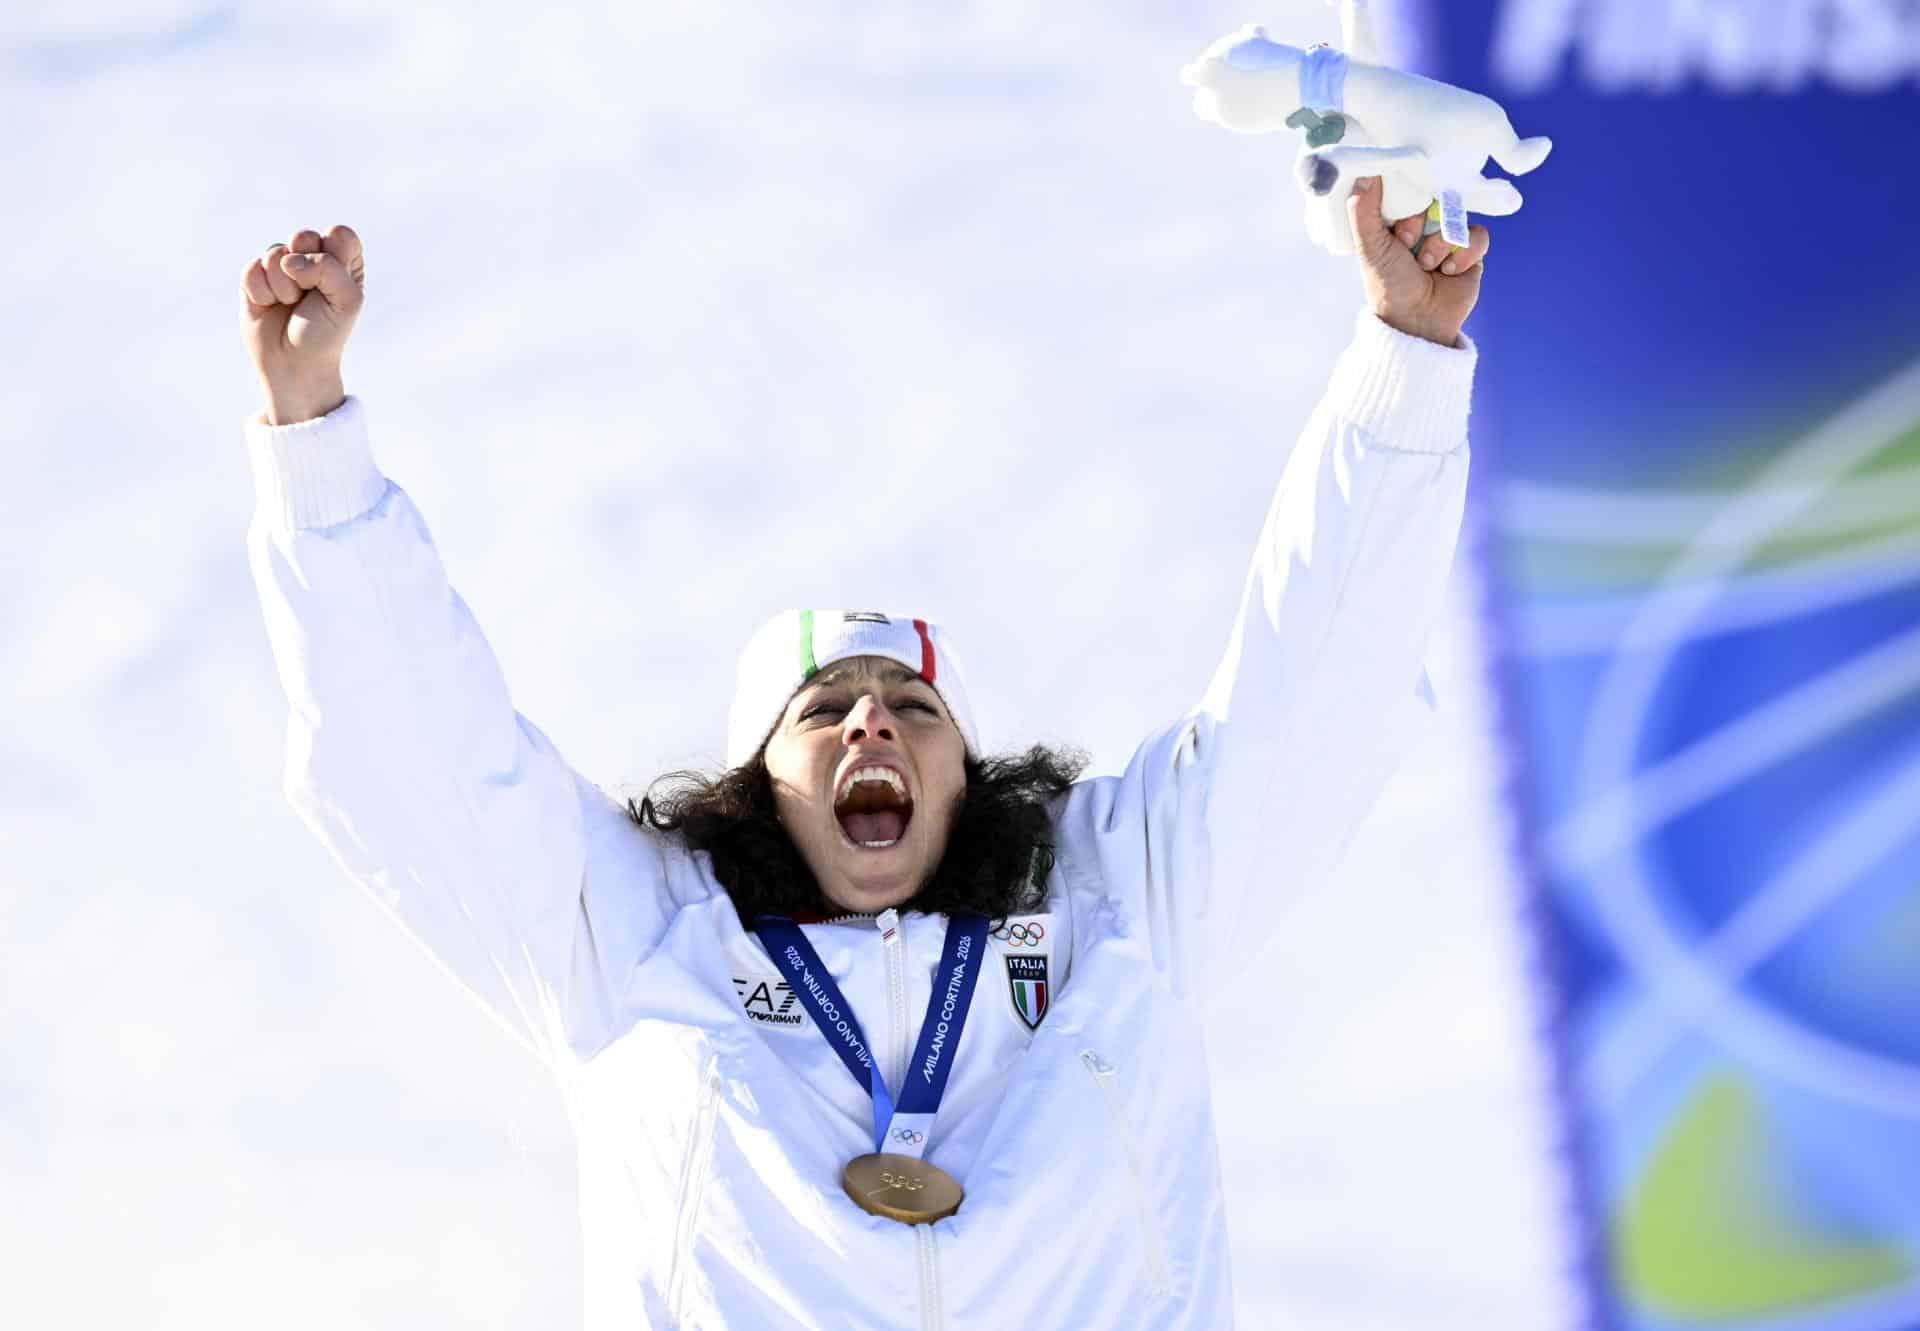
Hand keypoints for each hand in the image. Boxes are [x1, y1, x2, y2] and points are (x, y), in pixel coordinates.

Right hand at [240, 225, 364, 423]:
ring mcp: (281, 266)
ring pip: (275, 253)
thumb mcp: (346, 301)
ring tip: (290, 305)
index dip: (334, 257)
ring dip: (284, 287)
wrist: (293, 364)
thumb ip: (329, 268)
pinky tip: (268, 306)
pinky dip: (262, 293)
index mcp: (342, 262)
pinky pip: (252, 269)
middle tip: (308, 294)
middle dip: (305, 268)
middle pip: (304, 236)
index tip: (334, 285)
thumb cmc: (325, 333)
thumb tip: (289, 259)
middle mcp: (311, 258)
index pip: (339, 234)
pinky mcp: (254, 276)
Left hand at [1345, 178, 1489, 347]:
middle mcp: (1423, 224)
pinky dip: (1465, 254)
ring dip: (1441, 244)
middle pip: (1435, 197)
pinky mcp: (1471, 251)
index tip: (1394, 227)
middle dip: (1421, 225)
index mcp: (1397, 220)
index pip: (1409, 187)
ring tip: (1427, 266)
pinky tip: (1449, 272)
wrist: (1417, 322)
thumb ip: (1363, 211)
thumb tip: (1365, 173)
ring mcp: (1449, 236)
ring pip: (1457, 216)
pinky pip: (1479, 235)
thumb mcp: (1369, 247)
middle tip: (1408, 246)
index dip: (1405, 203)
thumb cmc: (1388, 285)